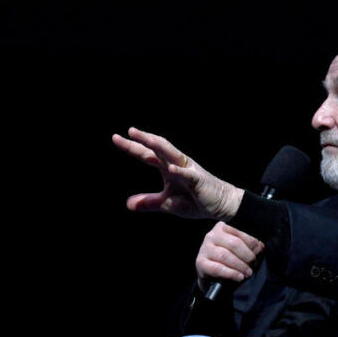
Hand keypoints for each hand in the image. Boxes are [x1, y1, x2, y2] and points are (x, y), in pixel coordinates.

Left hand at [113, 127, 243, 219]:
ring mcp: (189, 170)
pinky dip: (179, 171)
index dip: (132, 147)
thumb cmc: (196, 201)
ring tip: (147, 139)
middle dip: (144, 139)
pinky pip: (188, 175)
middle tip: (129, 131)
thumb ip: (149, 202)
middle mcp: (177, 164)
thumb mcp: (167, 203)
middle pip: (158, 148)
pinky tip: (170, 169)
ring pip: (173, 154)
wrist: (221, 205)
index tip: (115, 138)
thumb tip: (128, 204)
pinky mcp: (199, 180)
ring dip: (160, 146)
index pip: (147, 155)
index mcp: (168, 168)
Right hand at [195, 222, 264, 290]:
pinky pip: (217, 268)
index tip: (259, 251)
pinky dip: (231, 273)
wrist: (214, 278)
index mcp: (223, 227)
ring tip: (248, 272)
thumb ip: (250, 246)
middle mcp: (212, 235)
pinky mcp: (200, 263)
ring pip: (225, 256)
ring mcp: (204, 248)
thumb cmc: (230, 261)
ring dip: (240, 266)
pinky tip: (239, 277)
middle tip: (254, 264)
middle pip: (234, 243)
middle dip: (247, 255)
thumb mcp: (241, 251)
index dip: (252, 242)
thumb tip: (260, 246)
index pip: (240, 230)